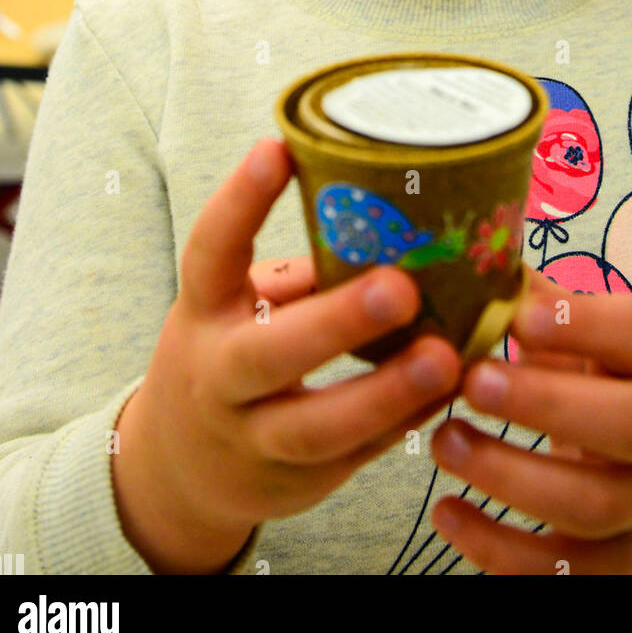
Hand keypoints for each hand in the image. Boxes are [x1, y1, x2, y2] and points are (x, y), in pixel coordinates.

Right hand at [113, 139, 460, 569]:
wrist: (180, 469)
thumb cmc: (230, 351)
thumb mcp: (239, 304)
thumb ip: (304, 272)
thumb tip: (396, 220)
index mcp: (203, 311)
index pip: (210, 252)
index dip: (240, 201)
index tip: (277, 148)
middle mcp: (218, 377)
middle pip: (267, 355)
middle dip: (336, 322)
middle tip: (400, 287)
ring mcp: (253, 440)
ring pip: (315, 428)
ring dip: (386, 393)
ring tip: (444, 357)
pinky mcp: (297, 484)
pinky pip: (356, 456)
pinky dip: (406, 422)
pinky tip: (451, 388)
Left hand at [429, 269, 631, 574]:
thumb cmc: (592, 386)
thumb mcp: (580, 340)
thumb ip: (532, 299)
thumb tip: (461, 247)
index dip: (583, 324)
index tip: (519, 314)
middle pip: (628, 424)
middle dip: (546, 403)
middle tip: (471, 381)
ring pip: (590, 503)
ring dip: (509, 474)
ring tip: (442, 442)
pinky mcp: (611, 567)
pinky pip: (560, 570)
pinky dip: (498, 548)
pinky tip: (446, 513)